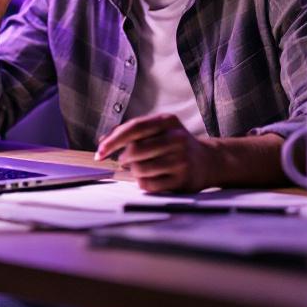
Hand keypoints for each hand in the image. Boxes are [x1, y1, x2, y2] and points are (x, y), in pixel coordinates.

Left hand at [94, 114, 216, 193]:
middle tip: (125, 161)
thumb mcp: (157, 129)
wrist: (207, 161)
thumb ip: (129, 131)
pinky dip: (141, 183)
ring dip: (133, 171)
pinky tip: (149, 177)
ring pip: (139, 169)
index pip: (134, 128)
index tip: (100, 151)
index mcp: (168, 121)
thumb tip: (102, 141)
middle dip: (124, 158)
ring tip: (140, 168)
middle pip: (135, 150)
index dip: (113, 140)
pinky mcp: (182, 180)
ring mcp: (181, 160)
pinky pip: (148, 185)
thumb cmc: (173, 143)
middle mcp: (177, 138)